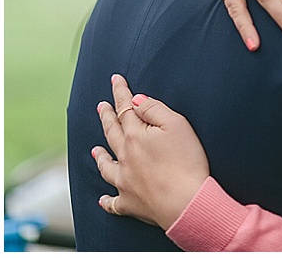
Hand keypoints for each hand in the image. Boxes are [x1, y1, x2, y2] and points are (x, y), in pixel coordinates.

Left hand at [93, 74, 209, 230]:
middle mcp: (125, 157)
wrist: (186, 201)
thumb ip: (154, 110)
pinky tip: (102, 198)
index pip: (125, 109)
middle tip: (101, 106)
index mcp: (135, 136)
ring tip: (95, 149)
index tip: (115, 80)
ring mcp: (124, 181)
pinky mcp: (130, 203)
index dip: (120, 93)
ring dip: (100, 156)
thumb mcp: (177, 125)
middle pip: (111, 133)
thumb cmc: (186, 161)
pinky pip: (112, 202)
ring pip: (106, 166)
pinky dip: (106, 200)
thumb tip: (135, 101)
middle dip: (106, 117)